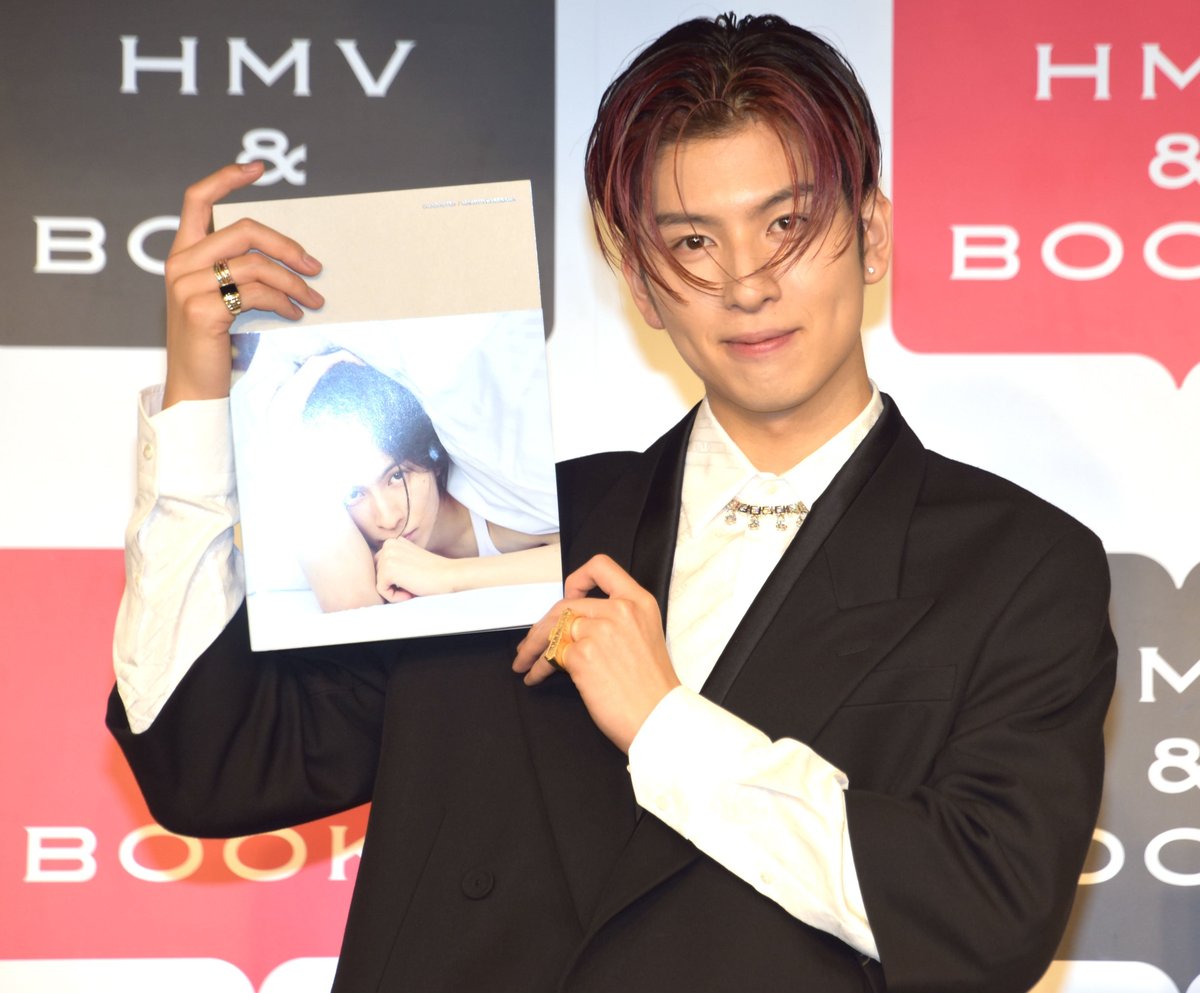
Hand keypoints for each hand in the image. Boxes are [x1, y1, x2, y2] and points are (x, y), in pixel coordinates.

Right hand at [162, 161, 324, 408]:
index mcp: (182, 254)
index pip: (197, 200)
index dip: (227, 179)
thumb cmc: (213, 342)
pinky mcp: (201, 310)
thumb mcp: (221, 298)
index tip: (258, 169)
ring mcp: (187, 286)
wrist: (194, 386)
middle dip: (286, 246)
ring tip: (312, 300)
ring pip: (256, 266)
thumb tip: (286, 257)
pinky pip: (256, 294)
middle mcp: (178, 264)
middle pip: (243, 231)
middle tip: (313, 267)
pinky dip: (284, 303)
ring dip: (294, 283)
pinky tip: (295, 314)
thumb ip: (237, 271)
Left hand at [374, 536, 457, 600]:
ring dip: (395, 591)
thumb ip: (395, 562)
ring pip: (379, 583)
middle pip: (377, 575)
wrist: (449, 576)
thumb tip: (376, 577)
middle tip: (414, 585)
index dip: (395, 579)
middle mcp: (388, 544)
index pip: (380, 568)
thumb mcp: (410, 561)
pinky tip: (410, 592)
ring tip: (413, 587)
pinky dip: (396, 597)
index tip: (413, 579)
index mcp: (393, 541)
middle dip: (393, 585)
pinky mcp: (388, 569)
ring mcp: (387, 556)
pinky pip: (382, 591)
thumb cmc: (433, 574)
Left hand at [512, 554, 680, 751]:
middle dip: (542, 626)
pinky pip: (551, 656)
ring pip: (552, 629)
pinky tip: (536, 676)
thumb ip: (615, 621)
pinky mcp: (583, 655)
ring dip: (533, 647)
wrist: (658, 718)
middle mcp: (619, 610)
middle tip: (531, 643)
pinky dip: (538, 667)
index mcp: (638, 601)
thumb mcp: (643, 637)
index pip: (601, 567)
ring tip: (525, 661)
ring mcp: (599, 630)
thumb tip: (575, 625)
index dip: (577, 579)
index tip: (568, 596)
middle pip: (566, 604)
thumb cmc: (652, 688)